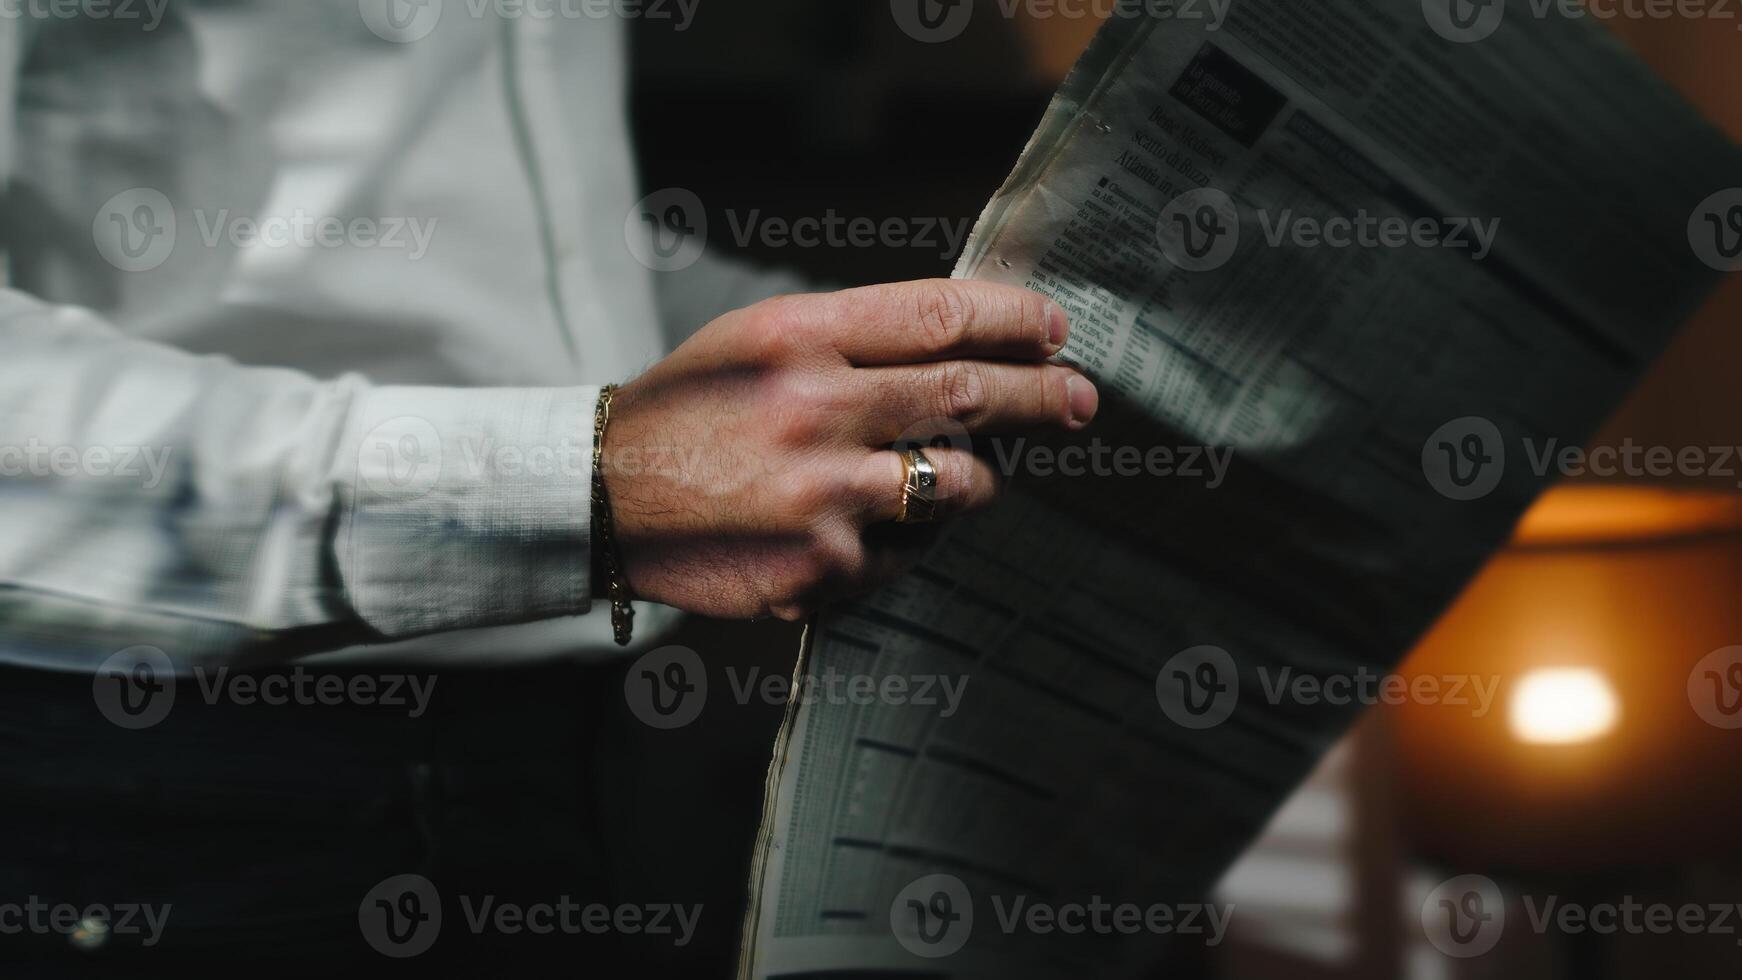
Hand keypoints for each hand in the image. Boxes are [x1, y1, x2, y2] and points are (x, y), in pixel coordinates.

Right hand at [602, 279, 1097, 620]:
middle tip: (1081, 399)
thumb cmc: (688, 411)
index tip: (1055, 330)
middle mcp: (814, 410)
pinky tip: (864, 527)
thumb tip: (965, 338)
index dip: (1014, 320)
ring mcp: (822, 496)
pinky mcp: (822, 568)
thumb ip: (852, 336)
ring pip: (959, 484)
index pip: (939, 316)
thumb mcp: (754, 340)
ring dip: (977, 478)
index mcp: (798, 339)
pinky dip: (906, 539)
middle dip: (1042, 396)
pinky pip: (909, 552)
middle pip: (968, 395)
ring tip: (961, 473)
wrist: (602, 498)